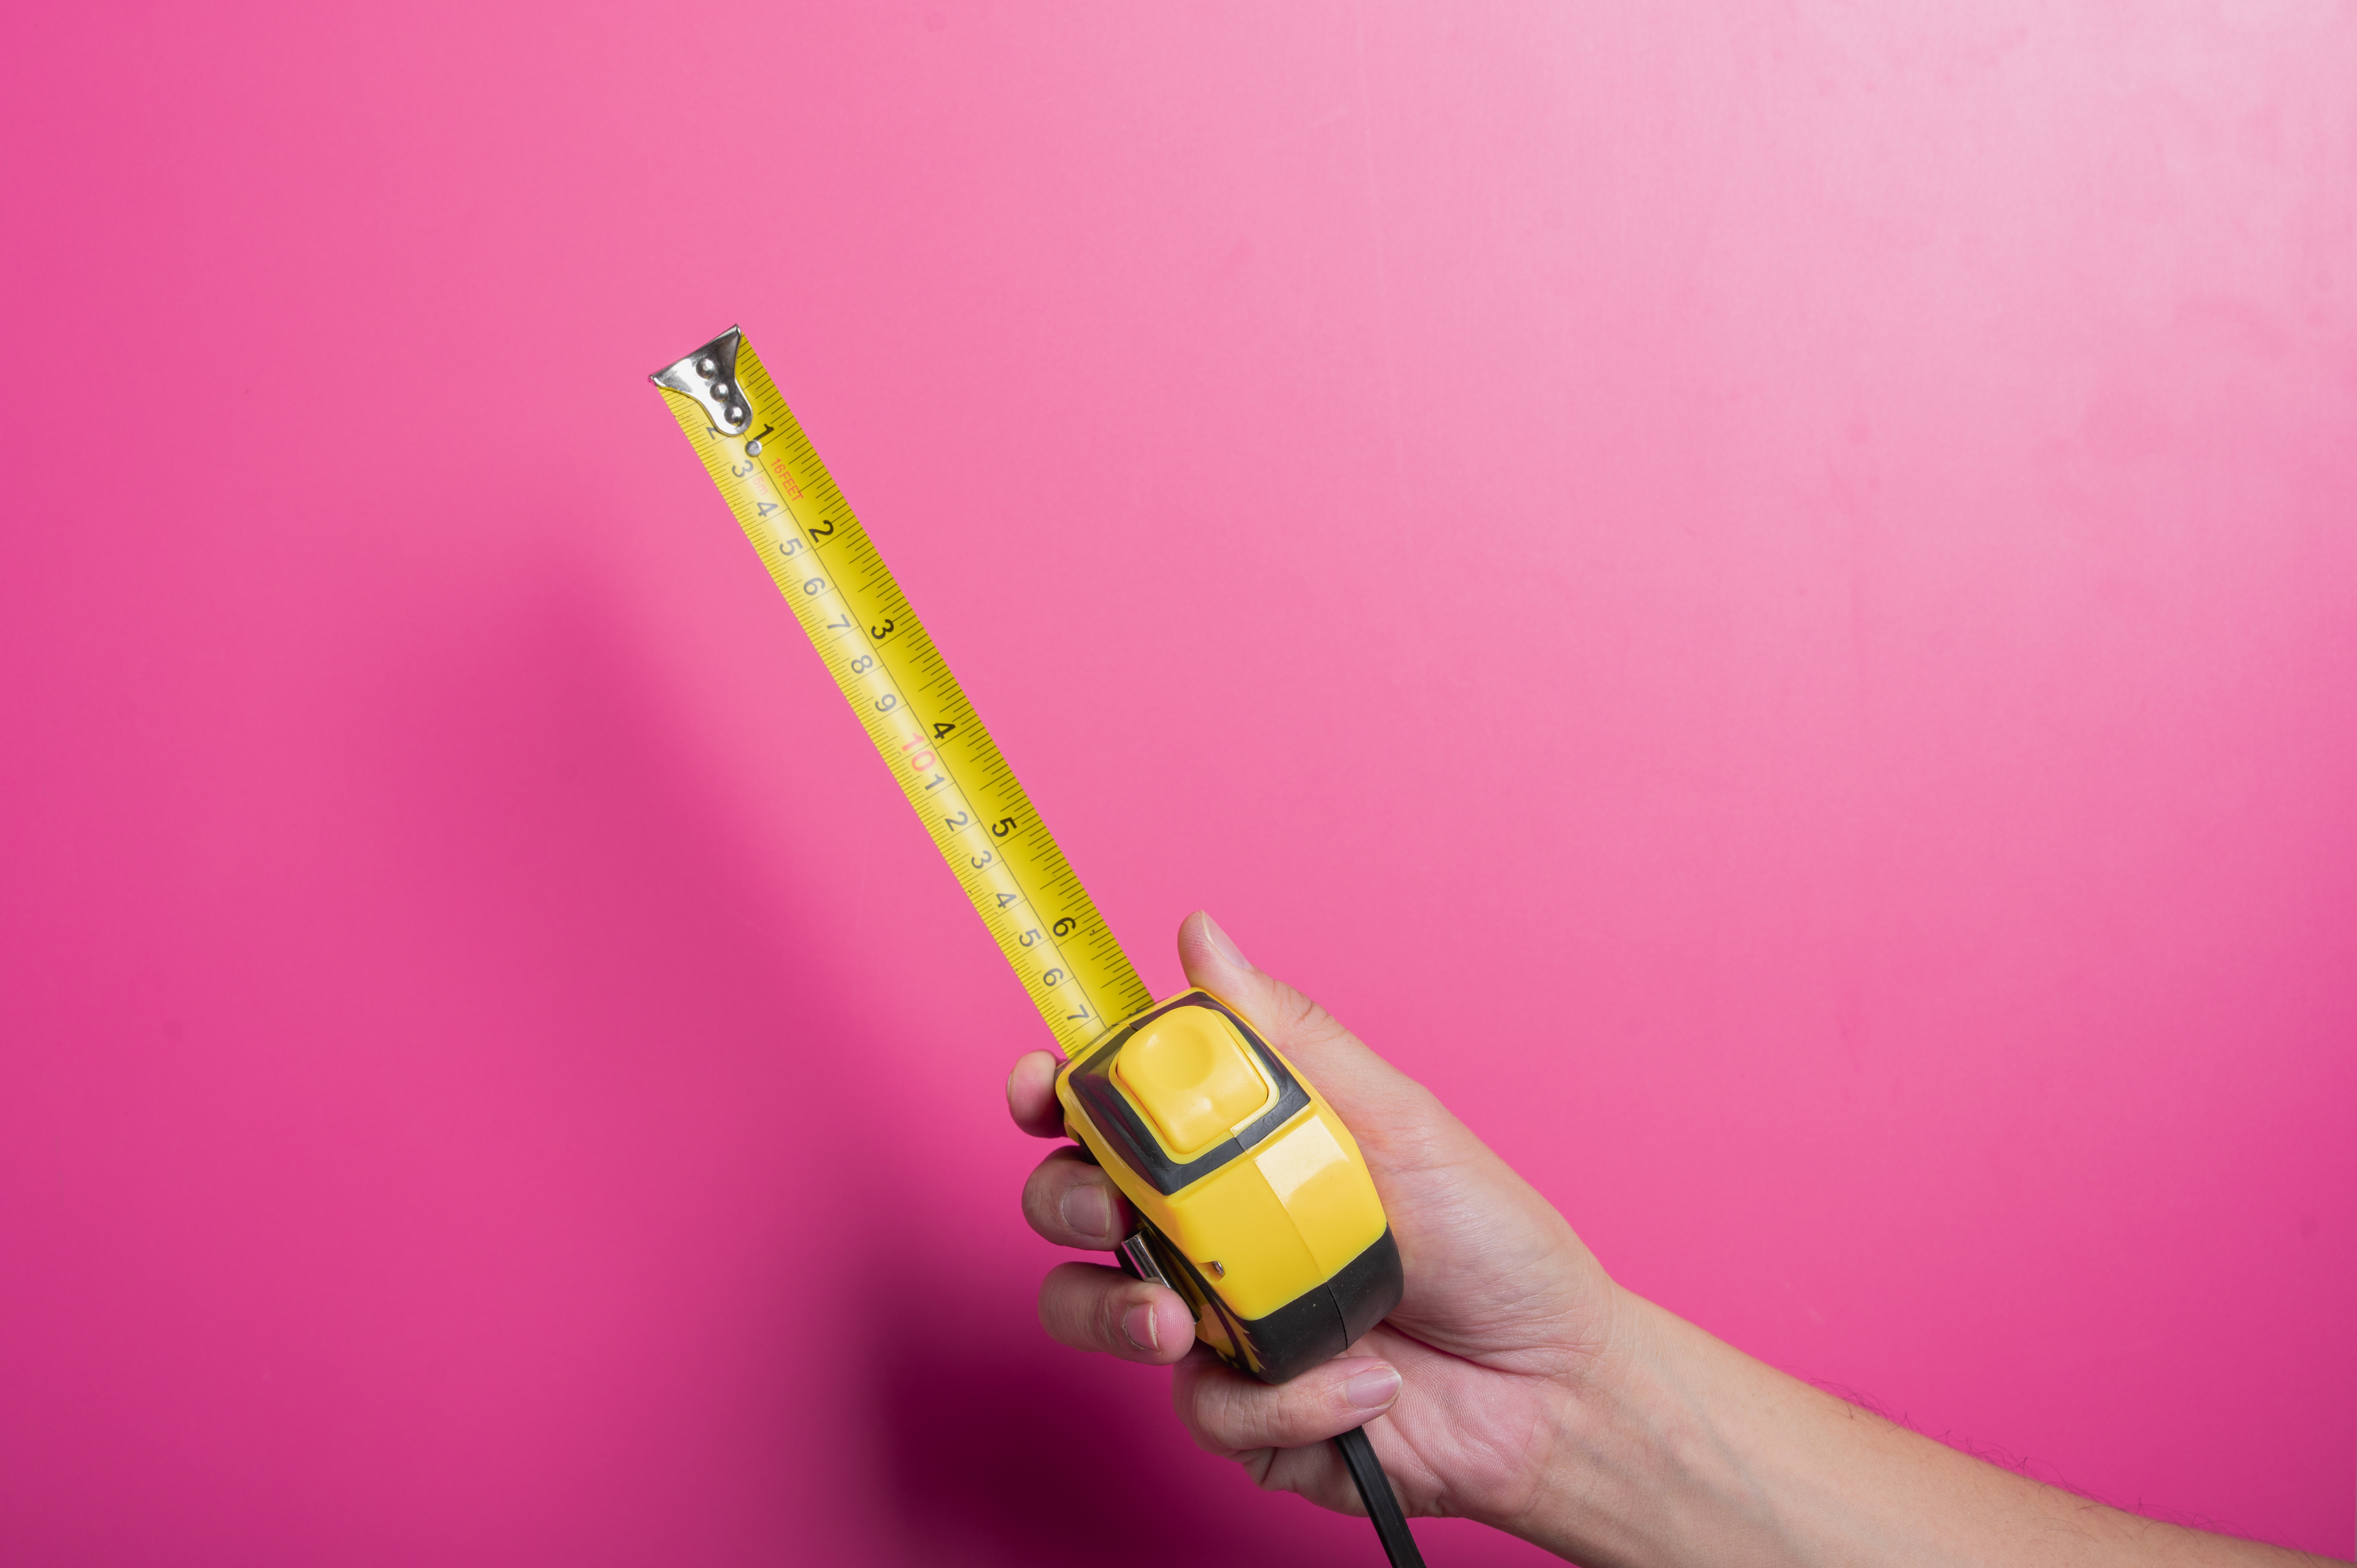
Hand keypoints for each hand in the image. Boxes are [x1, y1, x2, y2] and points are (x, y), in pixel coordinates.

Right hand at [1004, 910, 1620, 1534]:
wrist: (1552, 1383)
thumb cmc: (1488, 1241)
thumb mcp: (1395, 1120)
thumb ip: (1288, 1037)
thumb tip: (1202, 936)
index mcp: (1230, 1150)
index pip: (1107, 1110)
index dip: (1051, 1093)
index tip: (1040, 1085)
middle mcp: (1204, 1232)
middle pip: (1068, 1203)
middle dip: (1066, 1199)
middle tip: (1113, 1209)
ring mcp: (1211, 1323)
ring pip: (1094, 1310)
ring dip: (1124, 1313)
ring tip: (1186, 1322)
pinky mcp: (1241, 1410)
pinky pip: (1204, 1408)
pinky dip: (1286, 1399)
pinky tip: (1364, 1382)